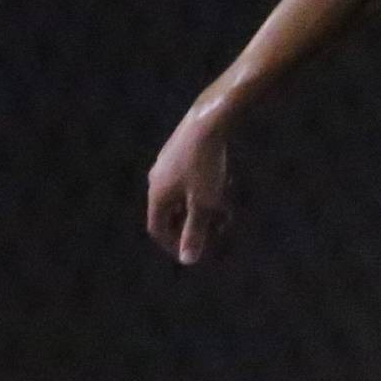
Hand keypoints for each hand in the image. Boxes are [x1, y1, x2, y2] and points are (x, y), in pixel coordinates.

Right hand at [146, 118, 230, 264]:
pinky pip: (187, 179)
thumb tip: (187, 260)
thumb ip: (195, 232)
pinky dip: (202, 190)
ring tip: (224, 212)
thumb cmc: (206, 165)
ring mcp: (166, 164)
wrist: (208, 120)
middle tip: (212, 233)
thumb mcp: (203, 203)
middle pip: (169, 213)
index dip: (173, 244)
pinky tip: (223, 186)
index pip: (157, 229)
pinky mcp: (179, 151)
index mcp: (157, 195)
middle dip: (191, 226)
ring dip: (201, 208)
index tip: (192, 252)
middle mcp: (156, 180)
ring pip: (181, 195)